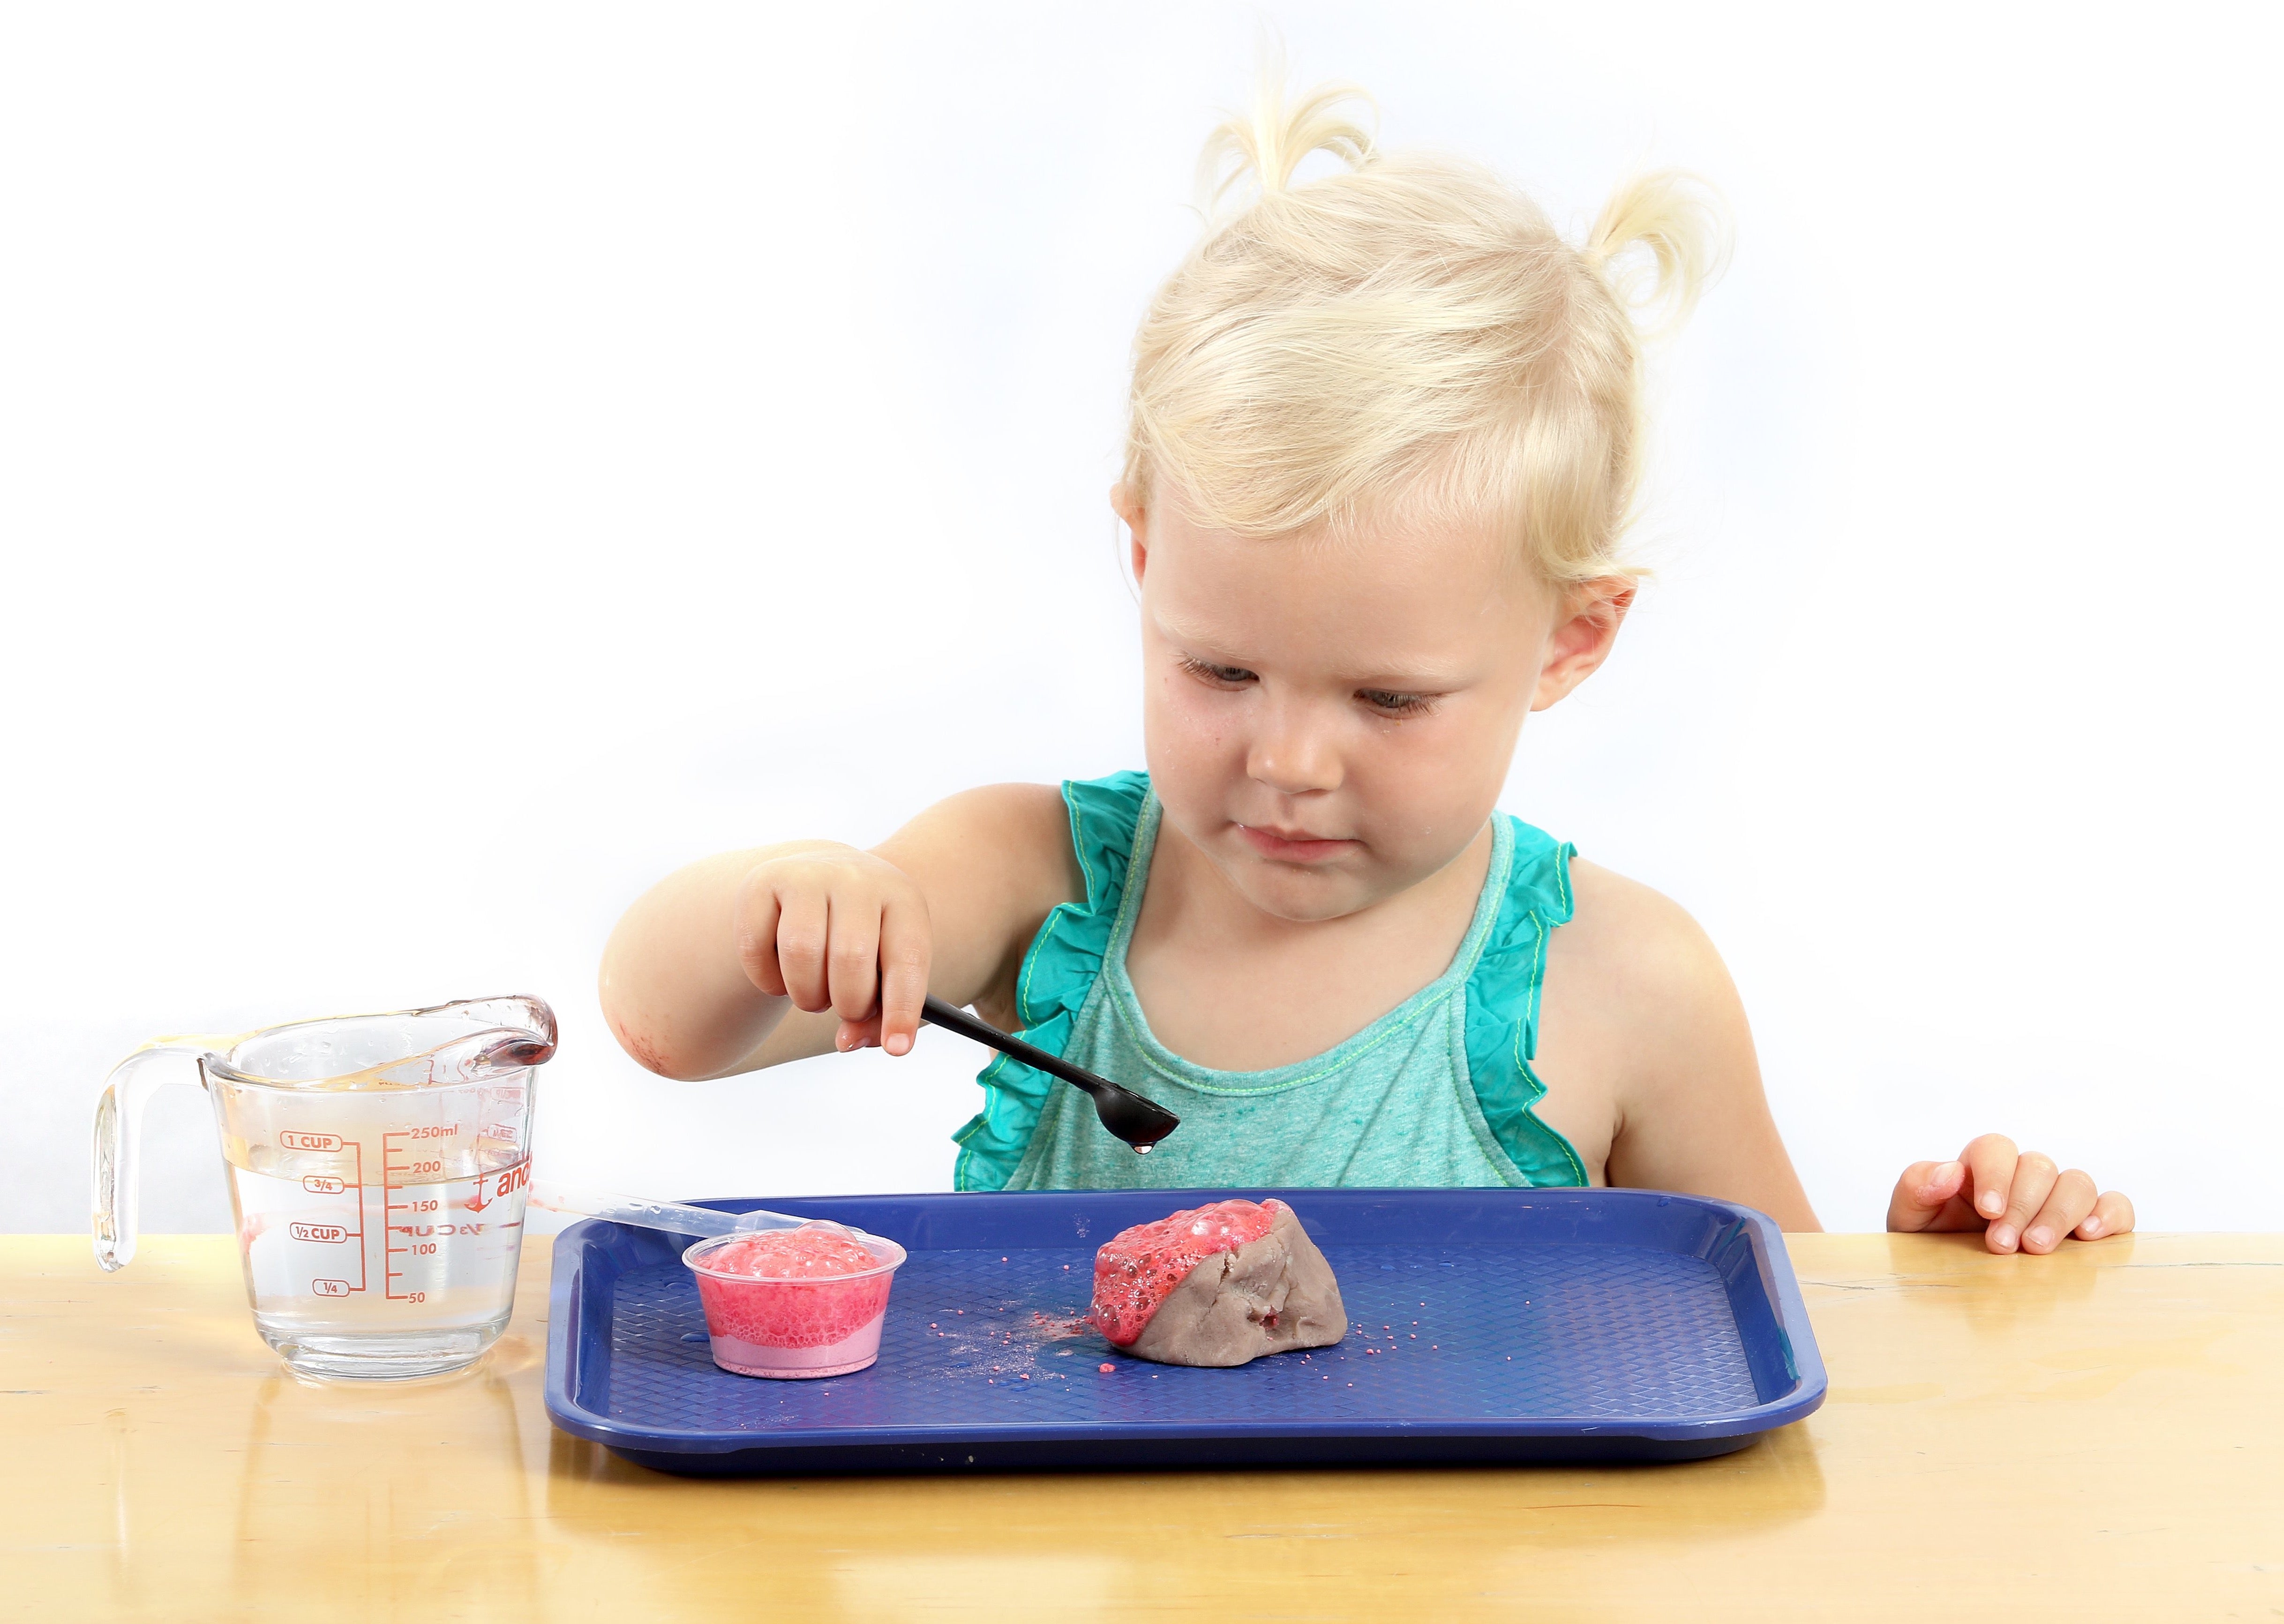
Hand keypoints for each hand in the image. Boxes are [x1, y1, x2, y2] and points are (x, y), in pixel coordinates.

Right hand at [732, 845, 931, 1056]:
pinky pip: (755, 950)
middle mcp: (855, 878)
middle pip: (850, 958)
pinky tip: (782, 971)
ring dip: (806, 995)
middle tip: (845, 1007)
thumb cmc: (863, 938)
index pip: (907, 958)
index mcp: (902, 899)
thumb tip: (846, 1042)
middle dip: (848, 1003)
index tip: (896, 1049)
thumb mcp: (885, 969)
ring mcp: (805, 876)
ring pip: (801, 954)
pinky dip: (767, 980)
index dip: (902, 1009)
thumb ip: (879, 1017)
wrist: (820, 880)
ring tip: (814, 990)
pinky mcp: (761, 883)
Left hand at [1887, 1133, 2133, 1253]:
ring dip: (2060, 1214)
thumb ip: (1916, 1188)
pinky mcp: (2091, 1223)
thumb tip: (1949, 1172)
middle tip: (2003, 1245)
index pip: (1995, 1148)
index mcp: (1980, 1168)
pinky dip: (2110, 1215)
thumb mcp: (1909, 1218)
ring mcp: (2059, 1198)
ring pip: (2077, 1183)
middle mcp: (2023, 1178)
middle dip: (2023, 1205)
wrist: (1950, 1282)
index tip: (1987, 1212)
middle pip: (2039, 1167)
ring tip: (2038, 1249)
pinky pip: (2115, 1205)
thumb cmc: (1930, 1245)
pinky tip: (2091, 1236)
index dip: (1996, 1174)